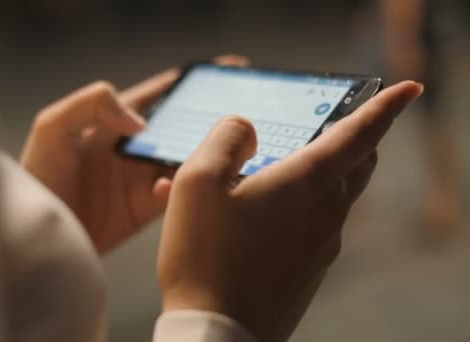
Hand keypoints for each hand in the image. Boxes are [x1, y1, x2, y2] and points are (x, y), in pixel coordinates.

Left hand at [21, 55, 248, 253]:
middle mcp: (134, 148)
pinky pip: (176, 195)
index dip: (190, 84)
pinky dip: (182, 189)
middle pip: (181, 127)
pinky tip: (170, 186)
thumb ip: (92, 104)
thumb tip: (141, 121)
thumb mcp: (53, 127)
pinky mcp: (145, 209)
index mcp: (115, 121)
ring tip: (224, 150)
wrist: (37, 236)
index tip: (225, 73)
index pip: (160, 96)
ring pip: (186, 161)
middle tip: (241, 114)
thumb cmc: (37, 175)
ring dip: (205, 156)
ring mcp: (142, 178)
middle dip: (210, 119)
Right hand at [157, 81, 422, 340]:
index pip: (360, 133)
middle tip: (336, 127)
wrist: (216, 336)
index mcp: (306, 184)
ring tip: (253, 178)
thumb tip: (246, 129)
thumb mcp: (197, 182)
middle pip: (355, 167)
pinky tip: (241, 221)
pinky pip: (305, 228)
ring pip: (328, 198)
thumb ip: (225, 139)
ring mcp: (319, 248)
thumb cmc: (205, 255)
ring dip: (305, 178)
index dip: (385, 107)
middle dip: (354, 140)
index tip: (408, 89)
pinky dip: (286, 211)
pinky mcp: (306, 273)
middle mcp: (325, 215)